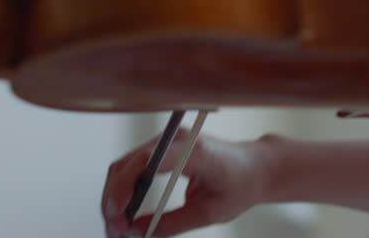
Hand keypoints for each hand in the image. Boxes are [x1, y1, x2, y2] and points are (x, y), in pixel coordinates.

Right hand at [102, 129, 270, 237]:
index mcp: (193, 150)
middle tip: (114, 231)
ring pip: (123, 167)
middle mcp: (174, 139)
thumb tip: (137, 234)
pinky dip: (122, 191)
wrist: (254, 166)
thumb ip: (172, 224)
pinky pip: (131, 167)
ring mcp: (165, 141)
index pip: (148, 162)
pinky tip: (123, 214)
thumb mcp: (209, 212)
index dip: (126, 187)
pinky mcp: (161, 148)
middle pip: (127, 165)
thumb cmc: (240, 184)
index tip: (118, 215)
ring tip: (116, 228)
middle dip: (113, 201)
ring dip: (114, 198)